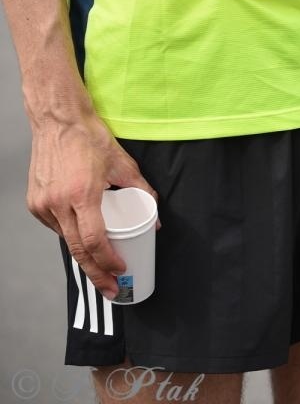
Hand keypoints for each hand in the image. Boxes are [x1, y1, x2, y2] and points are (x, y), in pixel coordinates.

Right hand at [27, 112, 156, 299]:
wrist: (58, 120)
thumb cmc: (89, 137)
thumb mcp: (121, 162)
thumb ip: (140, 188)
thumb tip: (154, 214)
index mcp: (82, 194)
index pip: (94, 241)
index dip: (108, 261)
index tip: (120, 270)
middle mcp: (59, 203)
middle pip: (78, 251)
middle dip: (96, 274)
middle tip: (111, 289)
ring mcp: (43, 204)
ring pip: (66, 240)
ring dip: (82, 254)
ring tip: (100, 265)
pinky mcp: (35, 202)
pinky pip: (55, 227)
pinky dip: (69, 234)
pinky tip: (80, 235)